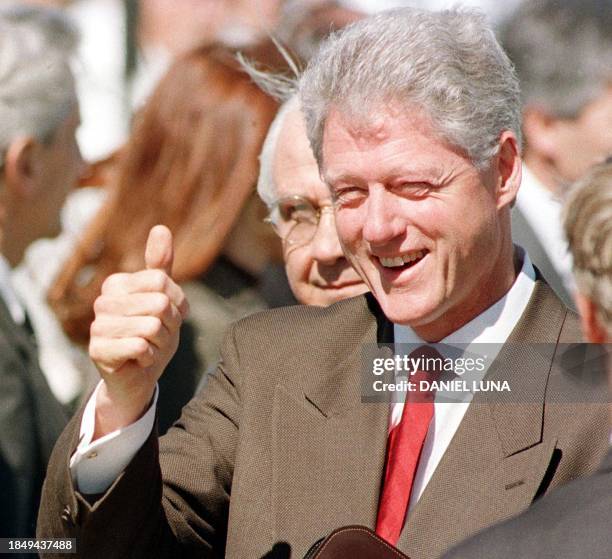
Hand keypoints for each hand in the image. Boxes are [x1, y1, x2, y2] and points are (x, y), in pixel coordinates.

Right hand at [89, 225, 188, 438]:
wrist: (139, 375)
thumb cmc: (153, 333)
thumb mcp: (163, 297)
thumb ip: (161, 265)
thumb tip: (160, 228)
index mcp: (117, 283)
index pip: (163, 281)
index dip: (177, 302)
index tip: (170, 315)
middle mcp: (103, 301)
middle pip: (159, 303)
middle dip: (170, 324)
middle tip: (159, 335)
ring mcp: (97, 325)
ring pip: (152, 326)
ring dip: (160, 342)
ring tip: (149, 347)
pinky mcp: (98, 350)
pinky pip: (140, 346)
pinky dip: (149, 357)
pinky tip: (139, 360)